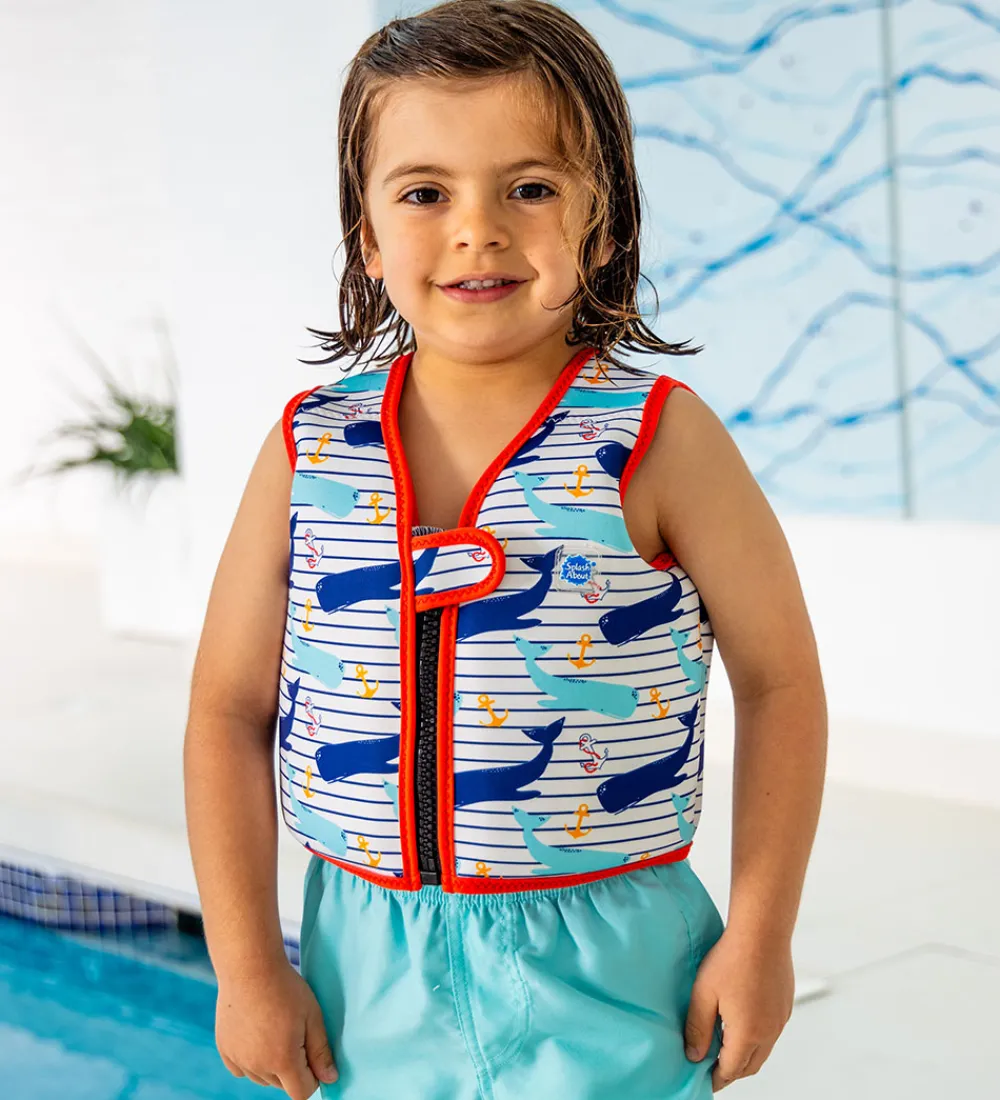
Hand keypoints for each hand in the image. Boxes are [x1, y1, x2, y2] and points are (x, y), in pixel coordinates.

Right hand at [215, 960, 338, 1097]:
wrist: (249, 967)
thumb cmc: (285, 987)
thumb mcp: (312, 1015)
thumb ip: (321, 1051)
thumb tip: (330, 1079)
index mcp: (283, 1060)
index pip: (301, 1093)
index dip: (313, 1078)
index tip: (314, 1055)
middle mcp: (258, 1067)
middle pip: (281, 1085)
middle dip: (293, 1068)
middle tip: (295, 1034)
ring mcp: (238, 1059)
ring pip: (261, 1078)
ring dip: (271, 1065)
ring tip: (275, 1030)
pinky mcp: (225, 1049)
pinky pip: (241, 1069)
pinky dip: (251, 1059)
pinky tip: (257, 1034)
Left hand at [684, 927, 794, 1090]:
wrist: (762, 932)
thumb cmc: (731, 958)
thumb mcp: (703, 994)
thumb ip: (697, 1028)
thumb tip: (694, 1055)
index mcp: (748, 1034)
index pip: (730, 1070)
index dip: (715, 1078)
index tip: (704, 1080)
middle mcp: (769, 1032)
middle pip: (749, 1066)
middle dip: (731, 1071)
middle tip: (712, 1068)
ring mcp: (780, 1019)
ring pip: (763, 1051)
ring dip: (745, 1055)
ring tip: (724, 1047)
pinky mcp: (785, 1005)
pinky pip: (771, 1033)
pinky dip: (756, 1038)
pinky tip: (742, 1023)